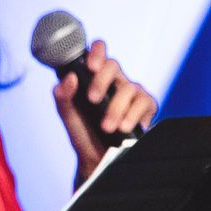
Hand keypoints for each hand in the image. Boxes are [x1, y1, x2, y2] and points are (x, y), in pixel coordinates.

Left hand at [55, 38, 155, 176]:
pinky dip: (133, 115)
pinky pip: (144, 102)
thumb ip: (63, 97)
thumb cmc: (83, 133)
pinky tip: (124, 126)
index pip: (99, 52)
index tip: (90, 65)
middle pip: (113, 65)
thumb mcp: (68, 116)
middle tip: (92, 99)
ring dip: (116, 108)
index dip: (97, 51)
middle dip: (101, 81)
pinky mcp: (147, 106)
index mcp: (95, 77)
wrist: (96, 158)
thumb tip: (68, 78)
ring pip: (128, 87)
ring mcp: (132, 92)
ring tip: (106, 127)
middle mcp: (115, 81)